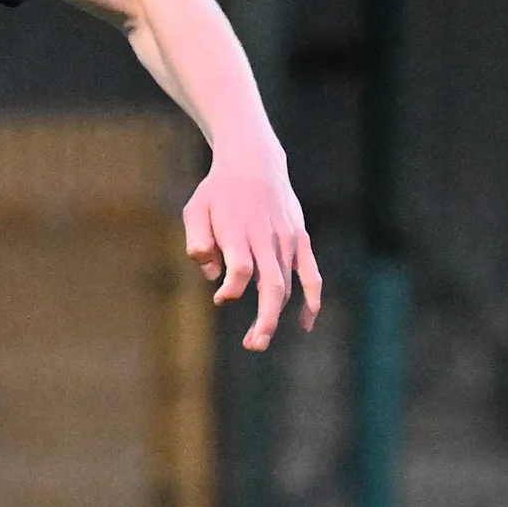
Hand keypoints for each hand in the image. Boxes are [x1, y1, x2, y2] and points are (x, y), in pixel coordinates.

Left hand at [184, 145, 322, 351]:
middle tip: (253, 345)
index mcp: (239, 231)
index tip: (220, 298)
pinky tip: (304, 323)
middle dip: (265, 319)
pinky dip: (312, 300)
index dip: (231, 289)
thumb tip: (214, 275)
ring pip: (287, 285)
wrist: (254, 162)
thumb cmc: (218, 192)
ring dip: (276, 316)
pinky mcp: (300, 240)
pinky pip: (312, 274)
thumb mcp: (195, 210)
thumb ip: (198, 242)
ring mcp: (287, 240)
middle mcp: (266, 238)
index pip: (241, 269)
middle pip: (272, 285)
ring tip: (257, 340)